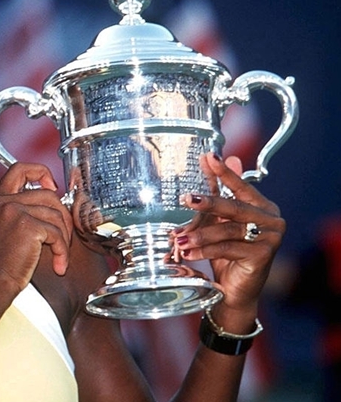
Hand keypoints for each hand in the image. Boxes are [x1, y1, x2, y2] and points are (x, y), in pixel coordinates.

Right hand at [0, 163, 72, 293]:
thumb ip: (15, 211)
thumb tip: (48, 203)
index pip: (20, 168)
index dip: (41, 172)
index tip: (52, 187)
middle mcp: (3, 201)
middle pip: (48, 194)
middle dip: (62, 216)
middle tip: (62, 237)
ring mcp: (15, 211)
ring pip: (56, 214)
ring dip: (63, 237)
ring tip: (58, 255)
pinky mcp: (28, 226)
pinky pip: (57, 233)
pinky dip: (62, 251)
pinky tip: (58, 265)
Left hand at [170, 153, 284, 311]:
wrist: (234, 292)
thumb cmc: (226, 254)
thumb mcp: (219, 223)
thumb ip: (222, 194)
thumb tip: (229, 158)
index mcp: (262, 207)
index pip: (241, 186)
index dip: (224, 173)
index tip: (209, 157)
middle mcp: (272, 220)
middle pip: (234, 207)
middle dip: (208, 202)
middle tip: (186, 198)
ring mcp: (270, 238)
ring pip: (228, 230)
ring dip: (200, 234)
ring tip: (178, 238)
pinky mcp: (263, 256)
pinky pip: (228, 249)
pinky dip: (205, 250)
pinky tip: (187, 253)